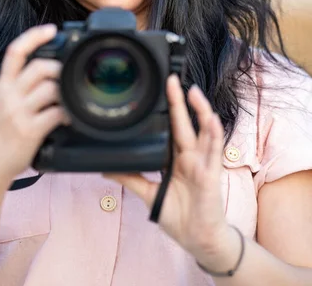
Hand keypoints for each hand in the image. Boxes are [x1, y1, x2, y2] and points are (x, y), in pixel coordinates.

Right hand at [0, 24, 70, 187]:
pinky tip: (69, 117)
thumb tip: (53, 68)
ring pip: (51, 88)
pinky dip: (68, 113)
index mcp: (3, 85)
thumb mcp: (5, 101)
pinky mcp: (29, 131)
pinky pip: (57, 113)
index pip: (16, 51)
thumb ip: (22, 85)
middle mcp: (9, 95)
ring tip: (70, 99)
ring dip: (66, 91)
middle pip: (39, 66)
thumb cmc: (2, 132)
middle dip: (59, 67)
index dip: (34, 36)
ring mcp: (18, 113)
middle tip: (69, 76)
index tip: (52, 29)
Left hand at [103, 75, 228, 258]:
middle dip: (180, 101)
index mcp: (177, 160)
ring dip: (201, 111)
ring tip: (193, 92)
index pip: (172, 128)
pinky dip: (214, 135)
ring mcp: (202, 164)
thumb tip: (105, 168)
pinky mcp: (211, 176)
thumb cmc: (179, 216)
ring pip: (204, 131)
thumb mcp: (149, 193)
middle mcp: (191, 157)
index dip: (169, 110)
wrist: (198, 240)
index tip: (161, 89)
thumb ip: (130, 178)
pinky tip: (211, 120)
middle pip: (186, 124)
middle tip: (173, 79)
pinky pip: (214, 153)